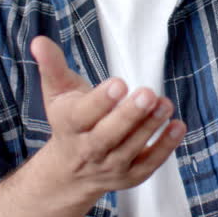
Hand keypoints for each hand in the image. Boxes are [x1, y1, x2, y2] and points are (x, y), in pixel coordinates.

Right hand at [30, 36, 184, 194]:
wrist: (70, 169)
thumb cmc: (69, 120)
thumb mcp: (57, 92)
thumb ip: (52, 66)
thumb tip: (39, 41)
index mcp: (70, 126)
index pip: (83, 116)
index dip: (100, 101)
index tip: (119, 83)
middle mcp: (89, 149)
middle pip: (108, 136)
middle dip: (128, 115)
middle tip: (148, 93)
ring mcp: (110, 165)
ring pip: (130, 149)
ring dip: (150, 127)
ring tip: (165, 104)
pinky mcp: (130, 175)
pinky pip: (149, 164)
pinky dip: (165, 148)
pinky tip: (178, 126)